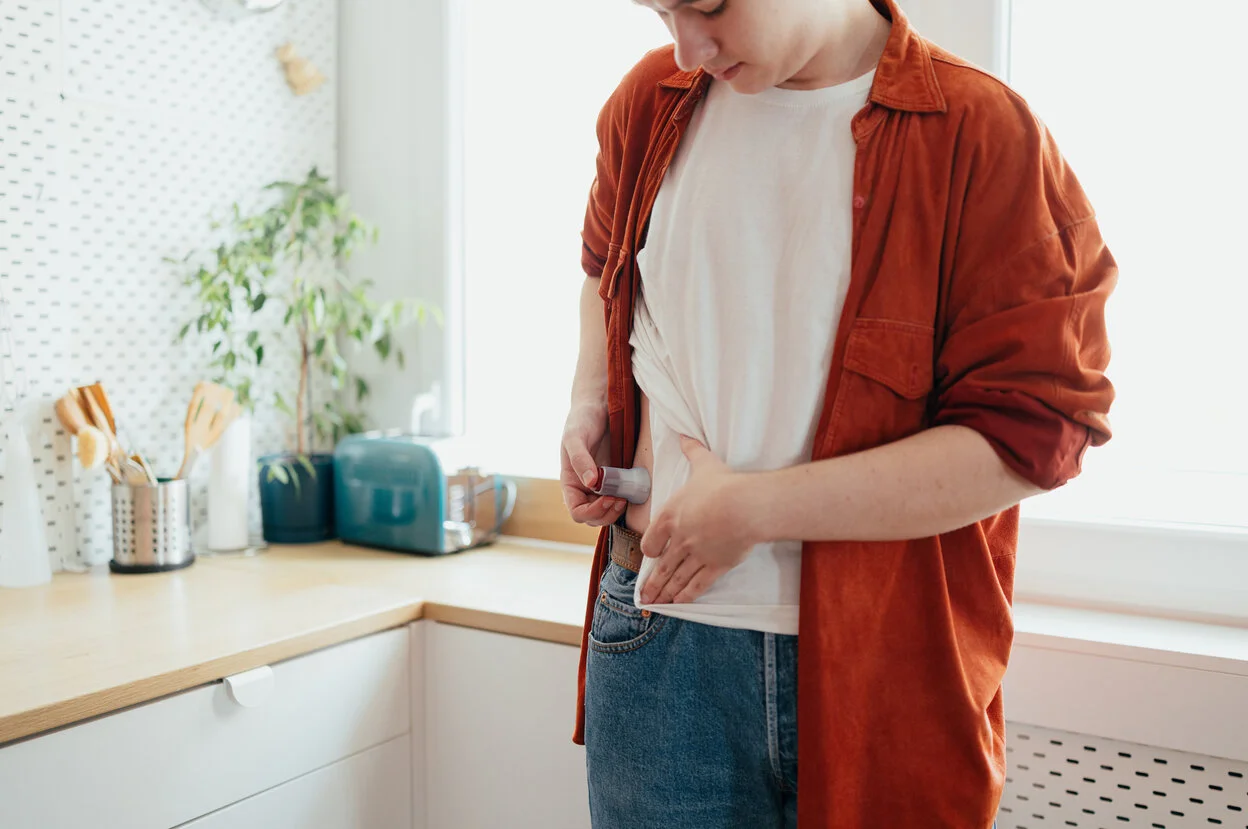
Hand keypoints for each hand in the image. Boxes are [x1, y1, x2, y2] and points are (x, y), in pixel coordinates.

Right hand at [560, 401, 626, 526]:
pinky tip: (632, 489)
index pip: (577, 512)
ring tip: (626, 496)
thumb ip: (580, 459)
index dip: (592, 512)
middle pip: (593, 517)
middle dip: (607, 514)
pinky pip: (620, 497)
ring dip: (617, 510)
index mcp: (571, 482)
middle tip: (621, 499)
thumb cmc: (581, 419)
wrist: (599, 405)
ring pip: (608, 512)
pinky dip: (626, 499)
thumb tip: (590, 483)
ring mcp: (601, 485)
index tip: (608, 499)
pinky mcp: (616, 478)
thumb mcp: (575, 437)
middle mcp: (585, 488)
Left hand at [639, 436, 755, 603]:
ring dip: (664, 592)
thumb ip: (692, 450)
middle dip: (652, 582)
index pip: (652, 539)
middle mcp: (680, 538)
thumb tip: (684, 434)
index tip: (650, 555)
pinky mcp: (716, 565)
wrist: (745, 506)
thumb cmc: (724, 484)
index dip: (650, 549)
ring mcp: (697, 554)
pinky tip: (678, 603)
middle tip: (644, 595)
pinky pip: (697, 585)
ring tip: (656, 603)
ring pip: (676, 577)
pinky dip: (686, 595)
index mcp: (672, 516)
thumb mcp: (704, 464)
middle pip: (662, 565)